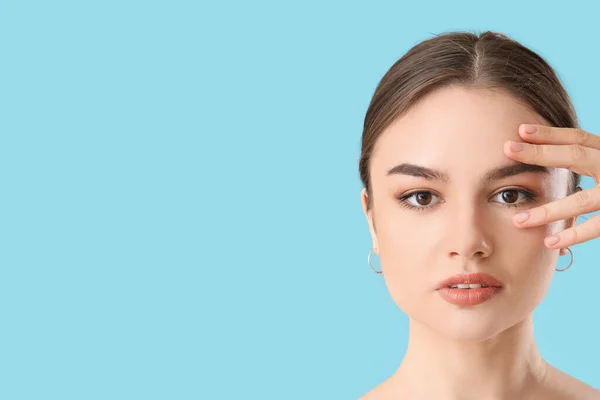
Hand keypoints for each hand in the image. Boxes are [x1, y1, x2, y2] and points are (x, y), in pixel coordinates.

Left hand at [503, 124, 599, 253]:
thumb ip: (589, 161)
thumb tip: (547, 153)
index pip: (580, 137)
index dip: (551, 133)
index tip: (520, 130)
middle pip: (577, 155)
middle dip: (541, 153)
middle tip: (507, 149)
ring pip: (583, 199)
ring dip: (548, 210)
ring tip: (519, 220)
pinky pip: (599, 226)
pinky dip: (575, 234)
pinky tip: (550, 241)